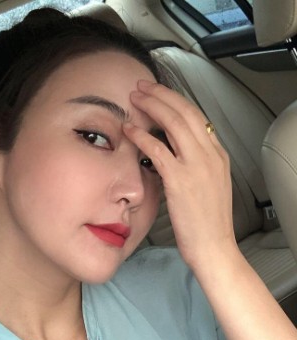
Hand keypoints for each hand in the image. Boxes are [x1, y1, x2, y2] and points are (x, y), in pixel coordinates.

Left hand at [123, 80, 236, 267]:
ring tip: (134, 98)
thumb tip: (172, 151)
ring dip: (152, 106)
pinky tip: (128, 129)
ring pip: (174, 123)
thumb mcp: (209, 185)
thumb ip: (195, 164)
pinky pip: (158, 150)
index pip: (197, 116)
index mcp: (217, 155)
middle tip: (143, 86)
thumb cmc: (208, 222)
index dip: (175, 101)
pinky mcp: (181, 181)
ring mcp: (197, 166)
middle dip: (162, 94)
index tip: (159, 94)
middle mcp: (210, 155)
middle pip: (186, 112)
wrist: (214, 247)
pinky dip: (141, 136)